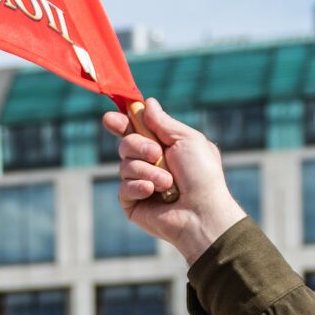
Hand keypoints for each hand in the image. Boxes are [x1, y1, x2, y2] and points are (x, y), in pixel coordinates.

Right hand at [101, 98, 246, 265]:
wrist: (203, 212)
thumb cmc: (202, 176)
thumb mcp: (187, 140)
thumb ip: (164, 122)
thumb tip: (148, 102)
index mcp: (163, 146)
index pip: (134, 129)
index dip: (120, 122)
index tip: (111, 119)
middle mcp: (150, 164)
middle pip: (125, 143)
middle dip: (138, 146)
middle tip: (156, 153)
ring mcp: (140, 184)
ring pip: (124, 165)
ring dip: (147, 171)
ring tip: (168, 183)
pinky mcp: (134, 204)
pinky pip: (123, 188)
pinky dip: (139, 187)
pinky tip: (153, 193)